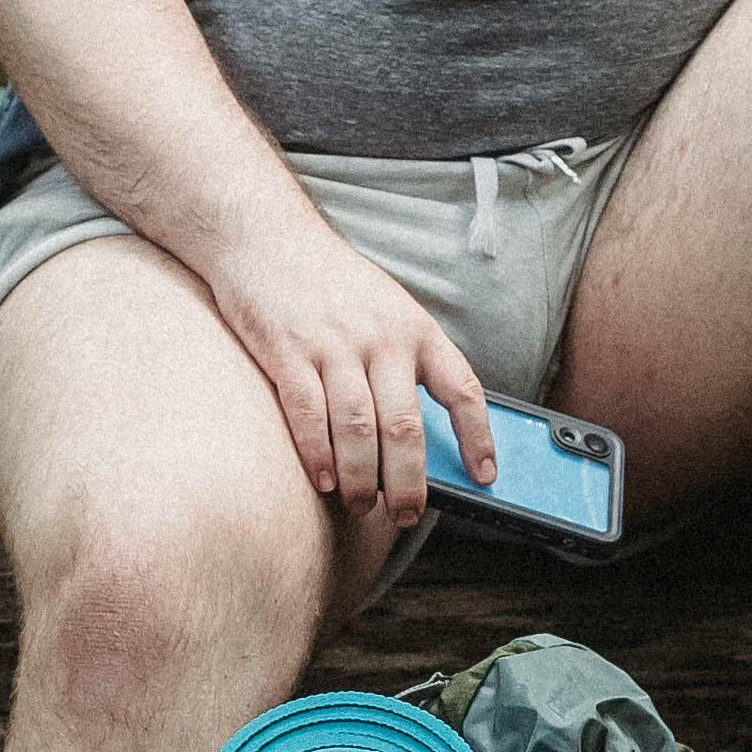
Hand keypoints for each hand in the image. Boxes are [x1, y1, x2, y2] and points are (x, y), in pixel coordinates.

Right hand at [201, 214, 492, 526]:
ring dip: (363, 480)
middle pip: (405, 426)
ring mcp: (333, 345)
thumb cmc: (330, 282)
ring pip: (359, 430)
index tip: (485, 475)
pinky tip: (325, 480)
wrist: (266, 237)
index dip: (478, 437)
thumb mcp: (384, 309)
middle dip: (410, 481)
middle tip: (409, 514)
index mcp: (414, 328)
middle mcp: (380, 338)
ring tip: (363, 506)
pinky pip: (309, 416)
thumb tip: (420, 434)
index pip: (461, 389)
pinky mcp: (287, 352)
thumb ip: (404, 361)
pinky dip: (318, 456)